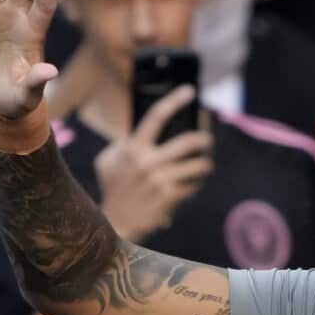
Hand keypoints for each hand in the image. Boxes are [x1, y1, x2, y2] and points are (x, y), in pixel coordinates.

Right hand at [96, 86, 213, 242]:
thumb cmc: (113, 187)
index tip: (189, 91)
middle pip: (189, 141)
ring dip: (205, 163)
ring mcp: (161, 180)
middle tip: (206, 139)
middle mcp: (148, 162)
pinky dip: (197, 182)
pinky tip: (194, 182)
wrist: (115, 222)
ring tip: (204, 163)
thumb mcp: (108, 161)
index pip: (157, 117)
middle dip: (204, 138)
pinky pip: (194, 185)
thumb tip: (141, 129)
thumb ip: (123, 143)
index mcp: (133, 148)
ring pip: (198, 165)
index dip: (175, 100)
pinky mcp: (170, 197)